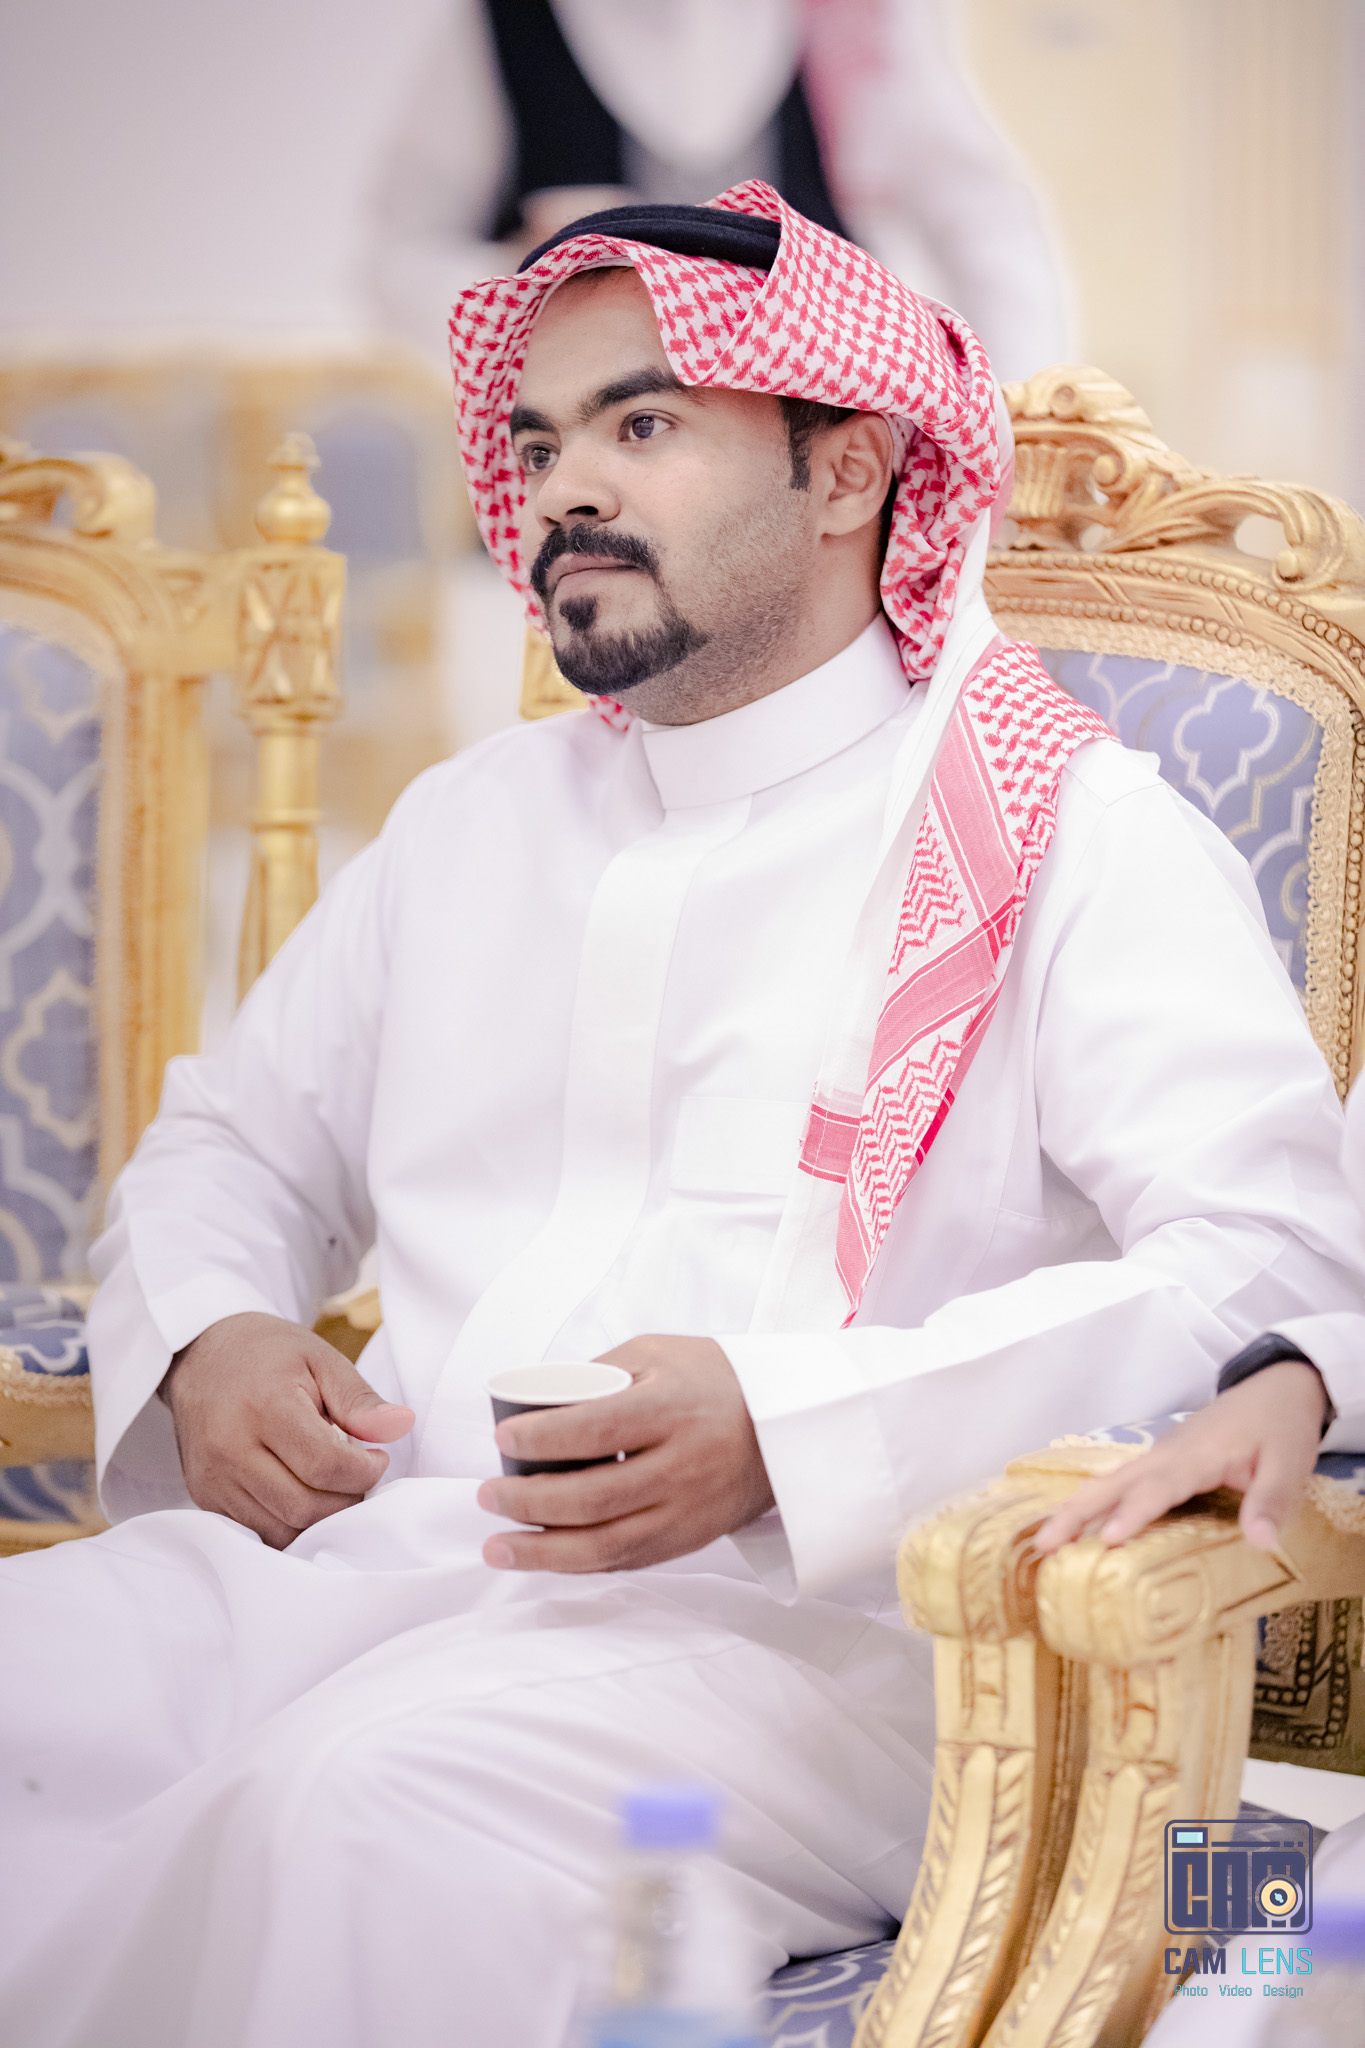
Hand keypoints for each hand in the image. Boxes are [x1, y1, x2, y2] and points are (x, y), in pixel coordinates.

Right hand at [160, 1311, 414, 1547]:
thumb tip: (402, 1425)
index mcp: (265, 1407)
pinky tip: (305, 1495)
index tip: (376, 1456)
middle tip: (359, 1475)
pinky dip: (290, 1523)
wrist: (200, 1357)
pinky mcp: (205, 1497)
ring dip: (320, 1519)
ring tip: (334, 1485)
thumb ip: (360, 1400)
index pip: (326, 1466)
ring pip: (281, 1529)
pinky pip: (257, 1532)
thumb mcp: (321, 1359)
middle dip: (347, 1500)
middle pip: (305, 1506)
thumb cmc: (268, 1354)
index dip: (365, 1471)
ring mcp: (214, 1479)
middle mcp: (231, 1449)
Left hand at [475, 1335, 774, 1572]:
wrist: (785, 1428)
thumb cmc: (714, 1381)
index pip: (596, 1430)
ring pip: (605, 1546)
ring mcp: (686, 1512)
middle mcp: (681, 1466)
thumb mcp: (658, 1353)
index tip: (503, 1439)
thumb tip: (535, 1400)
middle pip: (593, 1497)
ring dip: (542, 1553)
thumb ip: (598, 1373)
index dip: (542, 1439)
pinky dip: (578, 1564)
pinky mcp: (687, 1540)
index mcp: (672, 1410)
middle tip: (486, 1494)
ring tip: (496, 1547)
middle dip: (527, 1502)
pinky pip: (625, 1561)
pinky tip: (542, 1557)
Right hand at [1033, 1361, 1330, 1556]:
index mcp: (1196, 1455)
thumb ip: (1271, 1501)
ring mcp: (1162, 1456)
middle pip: (1113, 1483)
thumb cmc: (1282, 1425)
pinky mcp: (1164, 1461)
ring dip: (1077, 1509)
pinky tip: (1083, 1526)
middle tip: (1043, 1544)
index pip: (1158, 1488)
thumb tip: (1261, 1544)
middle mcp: (1168, 1454)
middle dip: (1076, 1512)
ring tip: (1045, 1542)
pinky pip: (1123, 1483)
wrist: (1278, 1387)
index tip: (1108, 1539)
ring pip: (1111, 1482)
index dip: (1133, 1514)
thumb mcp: (1290, 1464)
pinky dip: (1097, 1503)